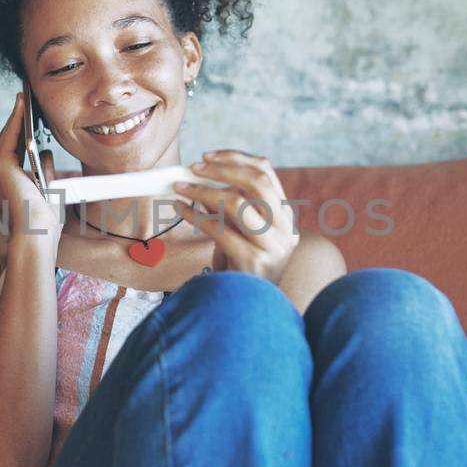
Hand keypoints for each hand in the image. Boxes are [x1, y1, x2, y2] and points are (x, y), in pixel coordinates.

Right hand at [0, 92, 61, 241]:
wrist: (38, 232)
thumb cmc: (45, 220)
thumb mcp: (49, 189)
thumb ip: (45, 171)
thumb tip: (45, 151)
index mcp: (9, 184)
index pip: (16, 153)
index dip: (22, 133)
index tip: (29, 117)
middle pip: (10, 141)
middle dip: (18, 120)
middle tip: (24, 99)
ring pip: (8, 137)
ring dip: (16, 116)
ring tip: (24, 96)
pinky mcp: (1, 167)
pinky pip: (9, 137)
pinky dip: (16, 120)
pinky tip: (23, 106)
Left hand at [171, 149, 297, 282]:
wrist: (246, 309)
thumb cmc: (238, 267)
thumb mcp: (239, 231)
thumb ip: (231, 206)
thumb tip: (201, 177)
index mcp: (285, 216)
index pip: (266, 172)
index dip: (235, 158)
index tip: (207, 156)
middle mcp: (286, 229)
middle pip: (257, 181)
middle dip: (221, 169)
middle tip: (192, 168)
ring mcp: (273, 246)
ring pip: (237, 202)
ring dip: (203, 191)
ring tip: (180, 189)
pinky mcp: (254, 262)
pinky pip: (220, 229)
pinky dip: (196, 215)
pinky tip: (181, 210)